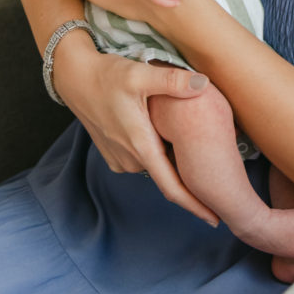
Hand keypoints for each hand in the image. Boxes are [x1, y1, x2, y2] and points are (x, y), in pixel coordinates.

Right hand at [52, 30, 218, 224]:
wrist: (75, 78)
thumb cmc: (108, 76)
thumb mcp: (141, 75)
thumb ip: (172, 82)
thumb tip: (203, 84)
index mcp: (140, 145)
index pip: (172, 186)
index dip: (195, 205)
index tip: (215, 219)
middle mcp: (130, 158)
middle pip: (167, 176)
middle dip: (190, 178)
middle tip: (217, 177)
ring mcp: (120, 158)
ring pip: (155, 165)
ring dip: (171, 160)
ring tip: (197, 152)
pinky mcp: (113, 153)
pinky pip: (142, 158)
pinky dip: (156, 152)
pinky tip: (168, 140)